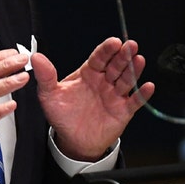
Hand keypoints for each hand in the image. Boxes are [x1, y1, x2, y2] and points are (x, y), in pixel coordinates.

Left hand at [33, 37, 154, 160]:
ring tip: (139, 60)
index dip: (106, 50)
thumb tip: (36, 57)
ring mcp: (114, 95)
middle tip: (130, 46)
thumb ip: (45, 76)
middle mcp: (104, 81)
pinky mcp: (123, 111)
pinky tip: (148, 86)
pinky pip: (135, 101)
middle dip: (123, 55)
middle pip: (115, 65)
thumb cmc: (63, 114)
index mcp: (88, 73)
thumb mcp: (49, 95)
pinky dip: (142, 94)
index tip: (113, 42)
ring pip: (126, 80)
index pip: (99, 58)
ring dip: (133, 70)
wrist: (73, 140)